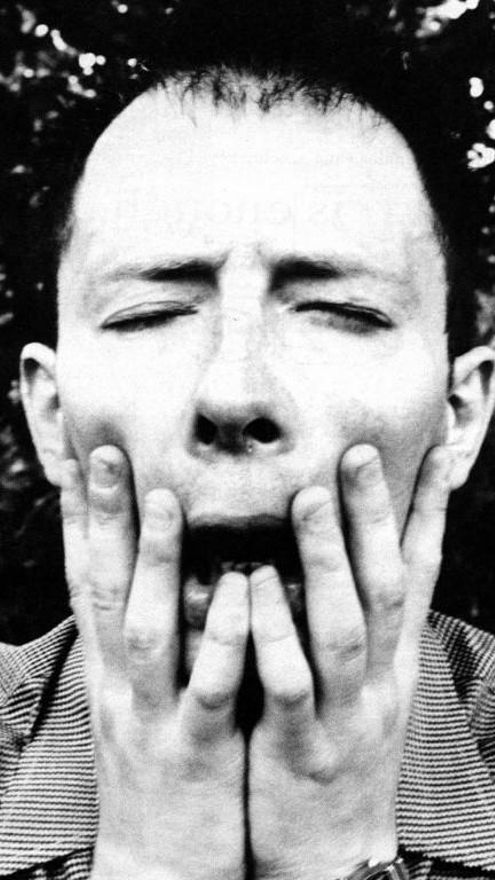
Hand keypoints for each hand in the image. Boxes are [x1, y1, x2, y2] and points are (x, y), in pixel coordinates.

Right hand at [61, 446, 248, 879]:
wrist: (158, 867)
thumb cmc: (161, 767)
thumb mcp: (144, 699)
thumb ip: (153, 639)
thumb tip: (166, 576)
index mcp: (113, 669)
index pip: (87, 582)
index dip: (79, 521)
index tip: (78, 461)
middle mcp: (122, 684)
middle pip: (105, 589)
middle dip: (105, 520)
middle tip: (109, 454)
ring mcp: (154, 716)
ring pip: (148, 629)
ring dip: (155, 562)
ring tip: (168, 499)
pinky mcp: (195, 752)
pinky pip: (207, 688)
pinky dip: (219, 638)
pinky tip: (234, 590)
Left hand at [247, 444, 450, 879]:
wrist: (334, 857)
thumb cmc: (338, 751)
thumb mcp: (362, 687)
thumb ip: (352, 622)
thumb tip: (341, 553)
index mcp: (393, 660)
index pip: (418, 573)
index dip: (427, 511)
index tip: (433, 450)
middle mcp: (379, 679)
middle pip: (386, 586)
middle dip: (375, 516)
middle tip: (358, 450)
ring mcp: (344, 713)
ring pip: (343, 626)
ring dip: (329, 561)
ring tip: (308, 497)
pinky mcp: (300, 748)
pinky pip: (290, 685)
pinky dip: (276, 633)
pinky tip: (254, 586)